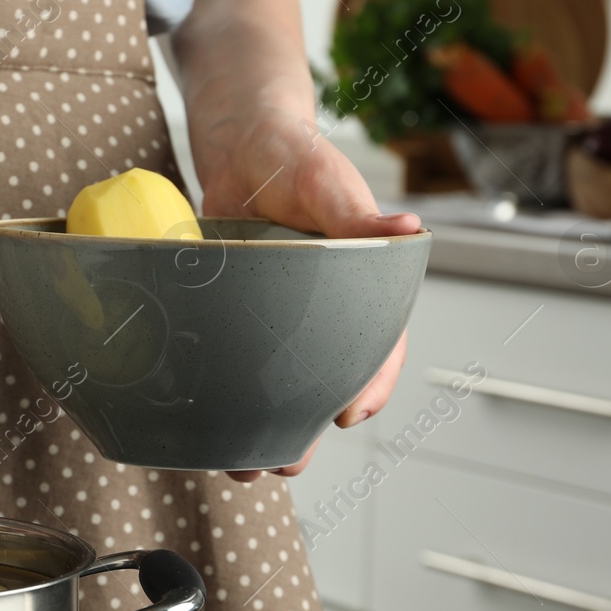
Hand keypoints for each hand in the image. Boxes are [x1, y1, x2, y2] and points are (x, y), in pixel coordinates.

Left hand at [194, 106, 418, 480]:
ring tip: (243, 465)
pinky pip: (236, 365)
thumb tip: (406, 231)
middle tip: (285, 464)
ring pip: (278, 386)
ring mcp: (279, 320)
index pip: (378, 346)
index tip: (348, 415)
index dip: (370, 385)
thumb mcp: (326, 182)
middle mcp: (324, 312)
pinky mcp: (237, 319)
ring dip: (262, 430)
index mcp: (361, 286)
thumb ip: (358, 213)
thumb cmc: (294, 156)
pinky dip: (224, 399)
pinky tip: (204, 427)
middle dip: (306, 431)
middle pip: (324, 384)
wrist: (239, 146)